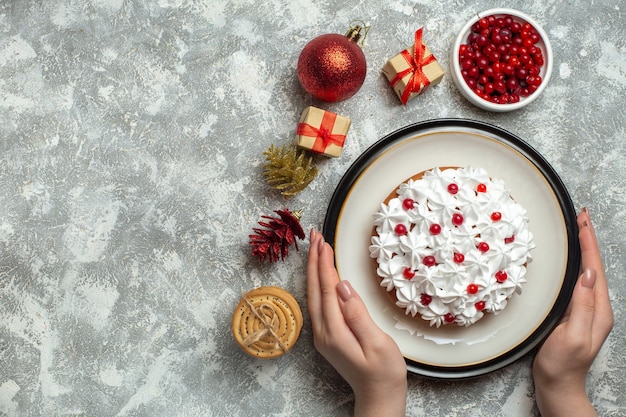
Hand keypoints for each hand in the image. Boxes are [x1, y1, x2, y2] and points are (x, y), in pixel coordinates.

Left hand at [307, 229, 406, 416]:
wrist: (379, 397)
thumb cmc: (383, 373)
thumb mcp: (377, 344)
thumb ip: (358, 315)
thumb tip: (343, 287)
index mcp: (334, 332)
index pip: (326, 289)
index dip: (324, 264)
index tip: (323, 242)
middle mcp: (323, 332)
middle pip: (314, 288)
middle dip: (313, 261)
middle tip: (314, 236)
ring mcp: (324, 335)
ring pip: (314, 294)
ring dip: (314, 270)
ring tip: (315, 248)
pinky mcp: (328, 336)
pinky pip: (318, 303)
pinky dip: (318, 283)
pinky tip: (322, 275)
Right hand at [532, 208, 613, 416]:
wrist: (557, 384)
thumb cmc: (561, 364)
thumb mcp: (572, 336)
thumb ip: (582, 306)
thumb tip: (588, 274)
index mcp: (598, 310)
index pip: (595, 269)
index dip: (589, 243)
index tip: (582, 221)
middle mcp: (596, 307)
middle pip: (593, 266)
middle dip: (588, 240)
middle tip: (580, 217)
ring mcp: (586, 310)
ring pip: (586, 271)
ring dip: (582, 249)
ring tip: (576, 230)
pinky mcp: (574, 312)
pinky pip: (576, 281)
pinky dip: (573, 264)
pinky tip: (567, 259)